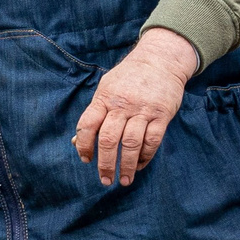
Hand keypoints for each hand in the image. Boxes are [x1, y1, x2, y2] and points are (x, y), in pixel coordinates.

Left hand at [73, 29, 199, 186]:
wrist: (161, 59)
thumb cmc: (129, 77)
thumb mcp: (107, 88)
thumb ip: (94, 114)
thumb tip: (76, 141)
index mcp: (105, 98)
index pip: (88, 124)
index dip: (84, 145)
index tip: (86, 159)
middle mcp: (123, 105)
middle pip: (109, 139)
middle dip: (105, 164)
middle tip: (105, 180)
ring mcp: (143, 110)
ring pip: (131, 143)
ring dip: (126, 166)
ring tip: (123, 180)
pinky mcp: (162, 114)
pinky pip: (153, 140)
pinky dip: (145, 156)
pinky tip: (139, 165)